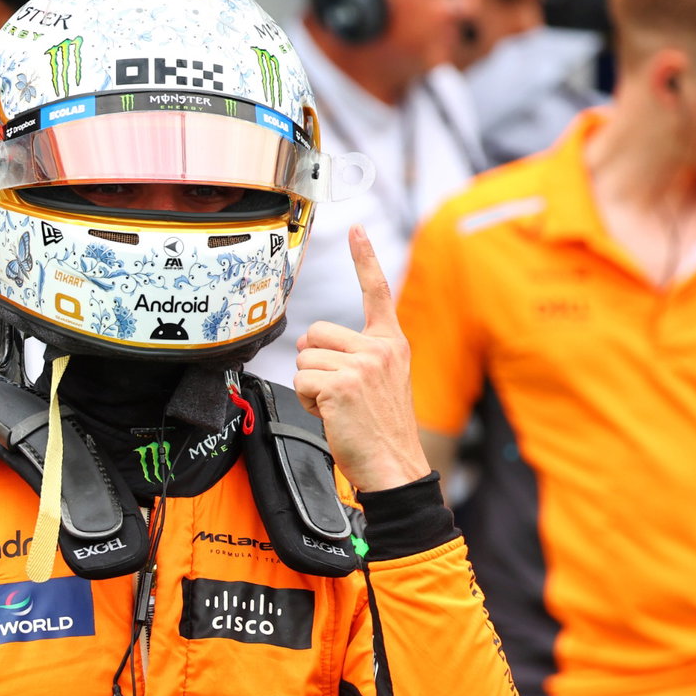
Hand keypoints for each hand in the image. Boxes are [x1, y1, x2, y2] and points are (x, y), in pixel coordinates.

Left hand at [292, 225, 429, 491]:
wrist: (394, 466)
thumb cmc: (381, 429)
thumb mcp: (382, 382)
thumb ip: (357, 355)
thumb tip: (311, 342)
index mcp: (391, 343)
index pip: (377, 292)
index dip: (364, 258)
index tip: (356, 229)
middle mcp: (379, 349)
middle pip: (316, 334)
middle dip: (315, 363)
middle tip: (338, 393)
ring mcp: (362, 366)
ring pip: (305, 360)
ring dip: (311, 387)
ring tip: (338, 407)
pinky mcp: (342, 385)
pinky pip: (301, 381)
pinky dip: (308, 402)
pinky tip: (332, 415)